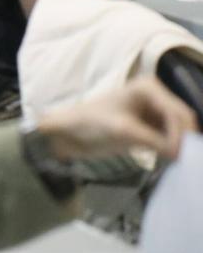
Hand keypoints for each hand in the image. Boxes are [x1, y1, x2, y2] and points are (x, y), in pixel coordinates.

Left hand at [36, 75, 195, 162]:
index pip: (177, 112)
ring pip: (179, 131)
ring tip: (179, 163)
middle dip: (184, 140)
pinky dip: (172, 149)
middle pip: (183, 120)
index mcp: (148, 88)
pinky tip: (170, 161)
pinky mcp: (150, 128)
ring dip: (180, 146)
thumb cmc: (90, 123)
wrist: (68, 134)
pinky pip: (170, 139)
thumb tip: (180, 154)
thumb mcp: (124, 131)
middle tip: (183, 162)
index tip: (178, 155)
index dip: (181, 134)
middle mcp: (155, 97)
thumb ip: (154, 141)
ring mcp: (154, 112)